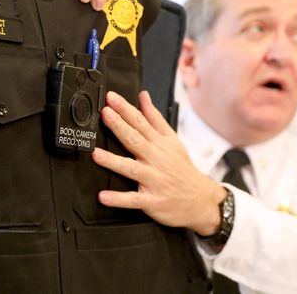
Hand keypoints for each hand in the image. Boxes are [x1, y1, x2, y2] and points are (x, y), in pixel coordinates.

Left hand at [92, 90, 227, 235]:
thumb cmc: (182, 168)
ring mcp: (154, 180)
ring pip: (131, 169)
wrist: (201, 199)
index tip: (111, 98)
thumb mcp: (172, 140)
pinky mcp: (152, 201)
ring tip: (96, 154)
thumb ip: (155, 118)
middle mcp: (156, 159)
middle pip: (135, 140)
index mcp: (159, 144)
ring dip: (113, 162)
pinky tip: (103, 196)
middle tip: (105, 114)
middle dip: (119, 126)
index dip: (125, 109)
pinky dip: (118, 199)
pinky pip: (133, 200)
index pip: (140, 122)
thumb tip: (143, 96)